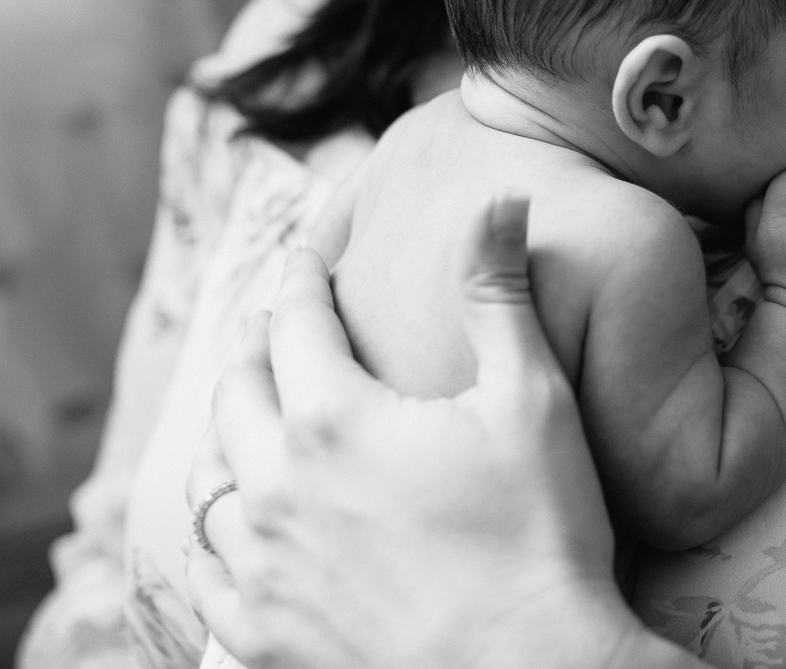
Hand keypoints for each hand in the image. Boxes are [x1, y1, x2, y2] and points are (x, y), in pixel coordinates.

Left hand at [185, 197, 698, 668]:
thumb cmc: (538, 533)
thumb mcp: (533, 398)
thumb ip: (500, 293)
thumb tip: (500, 198)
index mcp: (333, 417)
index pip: (294, 319)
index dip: (303, 275)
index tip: (311, 254)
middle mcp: (274, 486)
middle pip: (237, 390)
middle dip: (260, 346)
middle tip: (283, 329)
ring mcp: (259, 568)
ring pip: (213, 480)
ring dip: (237, 437)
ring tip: (264, 423)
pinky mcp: (261, 635)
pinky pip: (208, 574)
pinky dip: (222, 537)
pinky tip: (248, 530)